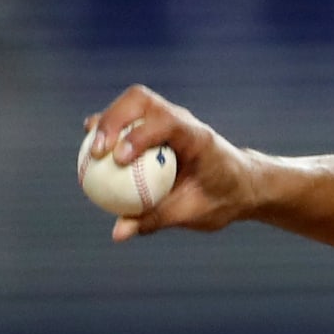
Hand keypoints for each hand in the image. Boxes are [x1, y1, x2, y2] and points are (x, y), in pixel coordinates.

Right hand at [83, 85, 259, 241]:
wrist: (242, 186)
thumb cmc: (222, 199)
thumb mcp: (195, 214)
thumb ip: (157, 219)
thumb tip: (117, 233)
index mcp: (198, 138)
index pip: (167, 123)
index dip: (139, 136)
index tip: (119, 159)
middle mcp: (182, 121)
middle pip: (141, 100)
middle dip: (113, 120)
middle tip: (98, 151)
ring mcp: (168, 120)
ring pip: (131, 104)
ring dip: (106, 121)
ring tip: (90, 149)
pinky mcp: (156, 127)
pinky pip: (128, 121)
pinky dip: (109, 130)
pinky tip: (91, 150)